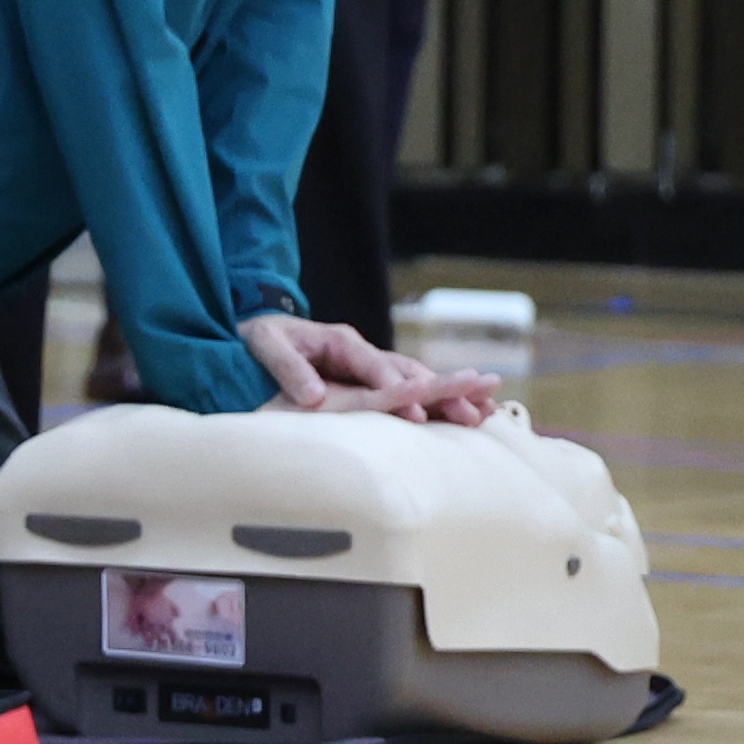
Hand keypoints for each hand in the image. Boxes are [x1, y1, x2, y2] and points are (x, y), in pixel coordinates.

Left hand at [243, 315, 501, 421]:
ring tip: (485, 414)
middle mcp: (362, 351)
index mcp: (340, 341)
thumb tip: (314, 396)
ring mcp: (369, 364)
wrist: (258, 329)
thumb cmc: (259, 337)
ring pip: (417, 379)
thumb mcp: (265, 345)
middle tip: (471, 413)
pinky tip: (466, 413)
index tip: (415, 410)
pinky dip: (437, 400)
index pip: (374, 367)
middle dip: (440, 392)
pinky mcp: (369, 378)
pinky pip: (409, 388)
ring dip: (450, 396)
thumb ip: (288, 367)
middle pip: (408, 371)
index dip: (395, 388)